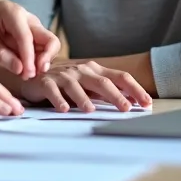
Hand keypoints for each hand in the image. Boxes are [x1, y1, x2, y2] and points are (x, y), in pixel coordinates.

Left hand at [0, 0, 59, 79]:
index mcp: (14, 13)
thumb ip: (0, 53)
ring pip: (47, 47)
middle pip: (49, 39)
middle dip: (46, 58)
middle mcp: (29, 20)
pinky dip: (35, 62)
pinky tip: (24, 72)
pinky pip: (39, 51)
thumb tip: (20, 70)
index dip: (29, 58)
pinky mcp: (31, 37)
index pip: (27, 37)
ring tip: (26, 76)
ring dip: (40, 63)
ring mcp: (32, 29)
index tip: (27, 74)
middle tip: (34, 74)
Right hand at [20, 61, 152, 112]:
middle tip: (126, 109)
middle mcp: (81, 70)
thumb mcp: (88, 84)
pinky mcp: (46, 82)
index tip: (147, 102)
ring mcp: (63, 75)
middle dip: (115, 96)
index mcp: (95, 70)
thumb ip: (106, 91)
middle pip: (102, 82)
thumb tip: (130, 101)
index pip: (119, 77)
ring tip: (91, 110)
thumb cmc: (65, 81)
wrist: (33, 71)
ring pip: (76, 86)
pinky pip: (53, 91)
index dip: (134, 89)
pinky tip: (65, 109)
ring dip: (84, 98)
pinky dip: (59, 100)